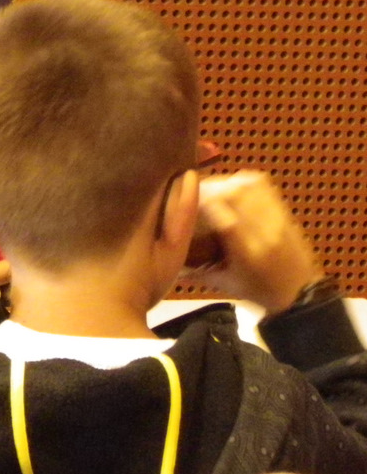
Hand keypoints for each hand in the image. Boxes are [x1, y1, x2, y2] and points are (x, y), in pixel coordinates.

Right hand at [189, 170, 325, 313]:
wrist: (303, 293)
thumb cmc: (261, 292)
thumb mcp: (226, 285)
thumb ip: (197, 272)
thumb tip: (169, 258)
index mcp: (248, 252)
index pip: (225, 218)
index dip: (203, 202)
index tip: (185, 198)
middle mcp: (264, 231)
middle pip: (235, 195)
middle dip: (210, 188)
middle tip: (194, 192)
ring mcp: (277, 219)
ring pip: (249, 186)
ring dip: (226, 181)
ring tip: (211, 188)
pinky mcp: (284, 212)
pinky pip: (263, 185)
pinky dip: (243, 180)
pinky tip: (232, 186)